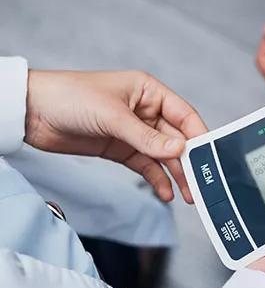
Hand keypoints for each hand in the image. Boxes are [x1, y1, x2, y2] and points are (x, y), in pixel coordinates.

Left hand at [25, 70, 207, 202]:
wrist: (30, 112)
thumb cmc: (68, 97)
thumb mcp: (112, 117)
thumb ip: (146, 138)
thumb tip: (179, 151)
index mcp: (148, 91)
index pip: (185, 115)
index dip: (199, 137)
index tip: (210, 158)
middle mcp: (145, 110)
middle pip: (177, 140)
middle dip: (189, 163)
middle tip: (200, 184)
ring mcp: (134, 131)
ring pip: (164, 156)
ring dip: (176, 175)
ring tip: (187, 195)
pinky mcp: (120, 149)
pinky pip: (146, 166)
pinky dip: (156, 179)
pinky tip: (165, 193)